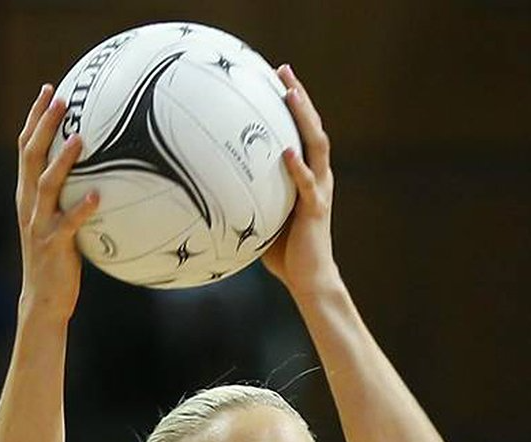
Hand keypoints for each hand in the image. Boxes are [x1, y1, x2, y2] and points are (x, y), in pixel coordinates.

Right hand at [15, 84, 99, 322]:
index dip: (34, 118)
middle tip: (61, 99)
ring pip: (46, 185)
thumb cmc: (57, 259)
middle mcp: (28, 204)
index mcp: (27, 195)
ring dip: (63, 160)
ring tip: (81, 138)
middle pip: (31, 156)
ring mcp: (38, 224)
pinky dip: (82, 209)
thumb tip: (100, 175)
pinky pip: (68, 223)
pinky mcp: (53, 245)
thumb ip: (69, 197)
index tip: (49, 90)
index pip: (26, 148)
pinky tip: (98, 196)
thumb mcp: (59, 222)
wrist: (43, 299)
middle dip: (44, 125)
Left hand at [262, 65, 340, 300]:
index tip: (275, 79)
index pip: (301, 133)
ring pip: (316, 147)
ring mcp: (320, 192)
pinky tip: (286, 152)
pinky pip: (307, 185)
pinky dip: (297, 168)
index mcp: (307, 178)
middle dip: (299, 97)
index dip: (292, 106)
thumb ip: (247, 199)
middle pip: (313, 128)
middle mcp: (318, 179)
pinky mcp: (316, 211)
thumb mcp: (262, 218)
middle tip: (282, 71)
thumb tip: (210, 191)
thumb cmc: (284, 254)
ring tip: (290, 95)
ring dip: (304, 119)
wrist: (309, 281)